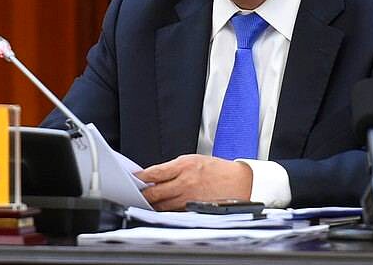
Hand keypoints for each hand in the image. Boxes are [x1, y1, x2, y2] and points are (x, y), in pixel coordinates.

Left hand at [135, 154, 252, 210]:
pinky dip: (164, 210)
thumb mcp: (193, 160)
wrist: (238, 182)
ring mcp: (188, 198)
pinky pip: (172, 212)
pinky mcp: (192, 209)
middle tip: (135, 193)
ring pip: (161, 205)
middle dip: (143, 193)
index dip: (141, 177)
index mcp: (185, 165)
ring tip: (145, 200)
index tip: (134, 178)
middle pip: (155, 192)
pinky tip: (159, 207)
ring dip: (152, 203)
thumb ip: (172, 168)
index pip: (155, 173)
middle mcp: (185, 182)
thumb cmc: (217, 170)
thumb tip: (154, 176)